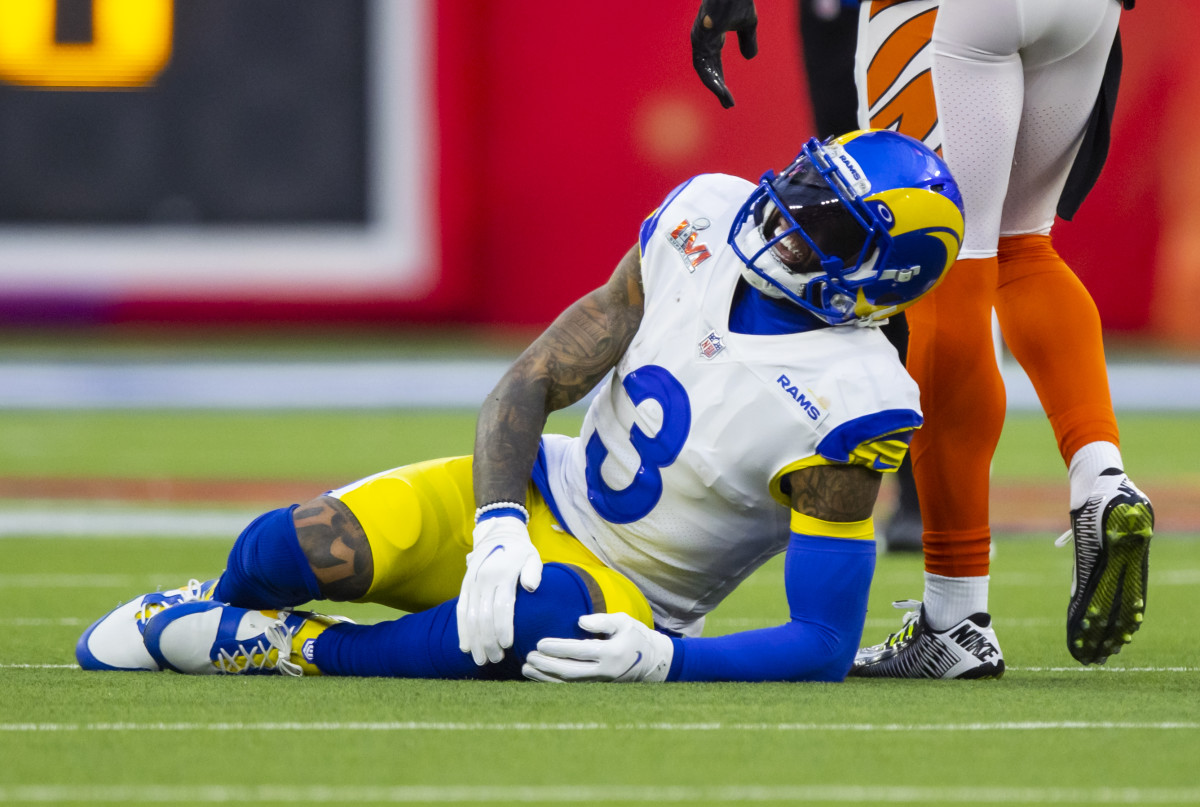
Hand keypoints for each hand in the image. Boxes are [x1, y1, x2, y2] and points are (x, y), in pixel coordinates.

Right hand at [457, 515, 542, 664]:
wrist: (497, 535)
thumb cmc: (520, 552)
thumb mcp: (532, 556)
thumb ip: (533, 572)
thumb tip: (530, 587)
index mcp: (501, 573)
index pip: (502, 606)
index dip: (503, 627)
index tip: (508, 645)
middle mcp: (483, 580)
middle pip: (484, 616)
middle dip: (489, 641)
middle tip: (495, 659)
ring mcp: (471, 584)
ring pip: (470, 617)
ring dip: (475, 641)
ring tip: (482, 660)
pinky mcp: (464, 587)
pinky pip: (460, 611)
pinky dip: (462, 631)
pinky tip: (466, 647)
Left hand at [522, 612, 673, 682]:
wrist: (652, 662)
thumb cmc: (635, 636)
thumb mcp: (624, 621)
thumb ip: (602, 620)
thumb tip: (580, 621)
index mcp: (611, 653)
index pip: (580, 651)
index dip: (558, 648)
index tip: (540, 643)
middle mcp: (604, 671)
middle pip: (570, 671)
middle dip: (547, 665)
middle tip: (528, 657)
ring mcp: (600, 683)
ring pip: (568, 683)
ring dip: (545, 677)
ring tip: (526, 668)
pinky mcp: (596, 688)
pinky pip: (570, 688)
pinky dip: (552, 683)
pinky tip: (538, 677)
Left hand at [690, 0, 758, 108]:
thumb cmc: (739, 1)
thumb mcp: (748, 24)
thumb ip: (747, 40)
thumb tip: (750, 58)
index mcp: (711, 37)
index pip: (713, 64)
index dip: (720, 79)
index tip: (728, 95)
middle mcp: (703, 40)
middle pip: (707, 69)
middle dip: (717, 87)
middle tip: (728, 104)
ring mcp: (700, 38)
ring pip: (703, 69)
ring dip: (714, 87)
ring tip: (726, 100)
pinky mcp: (701, 36)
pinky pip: (702, 62)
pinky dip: (710, 77)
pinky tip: (719, 89)